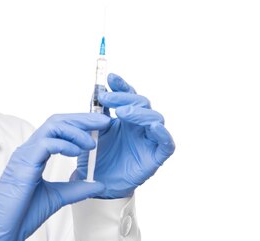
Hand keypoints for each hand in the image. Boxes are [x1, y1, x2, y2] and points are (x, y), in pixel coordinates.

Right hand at [0, 113, 110, 240]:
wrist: (2, 227)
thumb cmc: (21, 213)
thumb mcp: (57, 197)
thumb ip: (76, 188)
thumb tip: (98, 184)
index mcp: (36, 154)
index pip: (58, 129)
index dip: (79, 124)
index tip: (100, 126)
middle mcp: (30, 150)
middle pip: (57, 122)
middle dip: (82, 119)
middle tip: (103, 122)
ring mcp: (26, 154)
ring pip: (52, 127)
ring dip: (75, 130)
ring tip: (91, 142)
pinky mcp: (24, 163)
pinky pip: (46, 144)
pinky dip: (64, 144)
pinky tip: (76, 152)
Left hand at [70, 73, 175, 198]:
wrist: (98, 182)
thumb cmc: (98, 156)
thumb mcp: (93, 130)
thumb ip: (97, 113)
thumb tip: (97, 92)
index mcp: (126, 117)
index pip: (128, 95)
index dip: (121, 85)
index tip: (110, 78)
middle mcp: (139, 125)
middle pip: (142, 103)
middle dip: (125, 98)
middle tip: (108, 99)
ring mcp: (149, 139)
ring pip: (155, 118)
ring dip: (140, 113)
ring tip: (122, 113)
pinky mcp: (156, 156)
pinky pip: (167, 143)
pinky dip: (162, 134)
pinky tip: (152, 127)